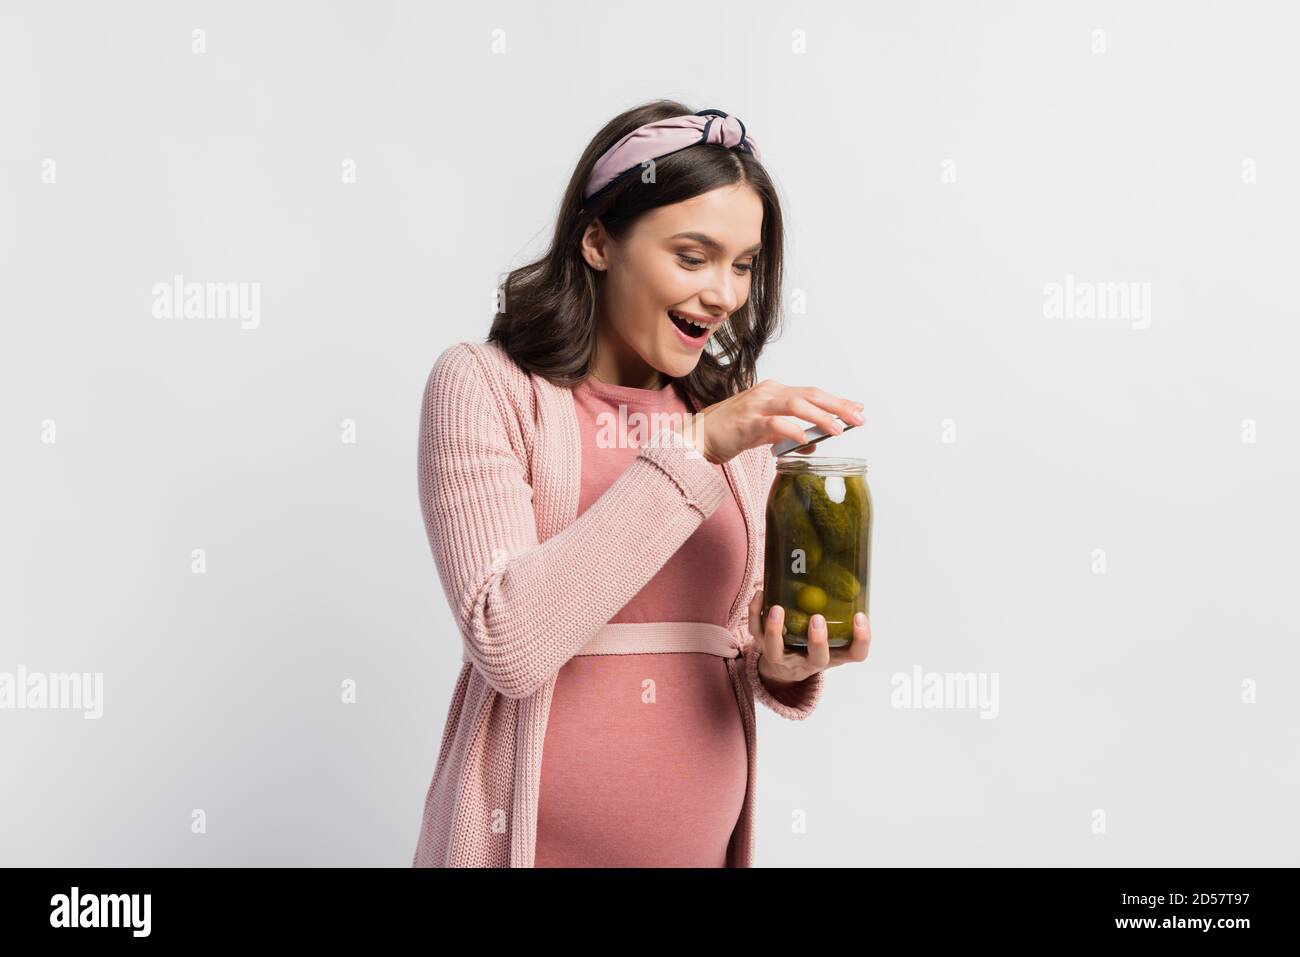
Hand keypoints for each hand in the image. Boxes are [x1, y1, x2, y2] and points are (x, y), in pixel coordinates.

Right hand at [675, 379, 865, 463]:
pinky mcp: (746, 422)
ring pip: (796, 404)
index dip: (837, 400)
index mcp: (774, 391)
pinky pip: (775, 423)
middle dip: (838, 406)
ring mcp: (756, 406)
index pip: (812, 393)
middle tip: (859, 417)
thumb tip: (814, 444)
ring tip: (838, 430)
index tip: (858, 409)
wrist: (697, 437)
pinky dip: (793, 430)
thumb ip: (788, 434)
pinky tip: (806, 439)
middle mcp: (768, 393)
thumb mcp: (764, 432)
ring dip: (821, 417)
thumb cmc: (729, 432)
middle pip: (810, 394)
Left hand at [746, 589, 871, 686]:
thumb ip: (840, 612)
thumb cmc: (814, 644)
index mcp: (834, 655)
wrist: (784, 669)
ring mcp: (785, 657)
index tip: (860, 616)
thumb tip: (847, 569)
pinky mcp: (763, 647)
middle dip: (818, 641)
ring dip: (775, 630)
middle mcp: (810, 660)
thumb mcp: (832, 634)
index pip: (855, 654)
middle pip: (817, 658)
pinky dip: (755, 613)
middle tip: (817, 618)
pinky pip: (756, 632)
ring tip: (777, 608)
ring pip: (776, 651)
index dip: (862, 639)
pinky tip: (760, 594)